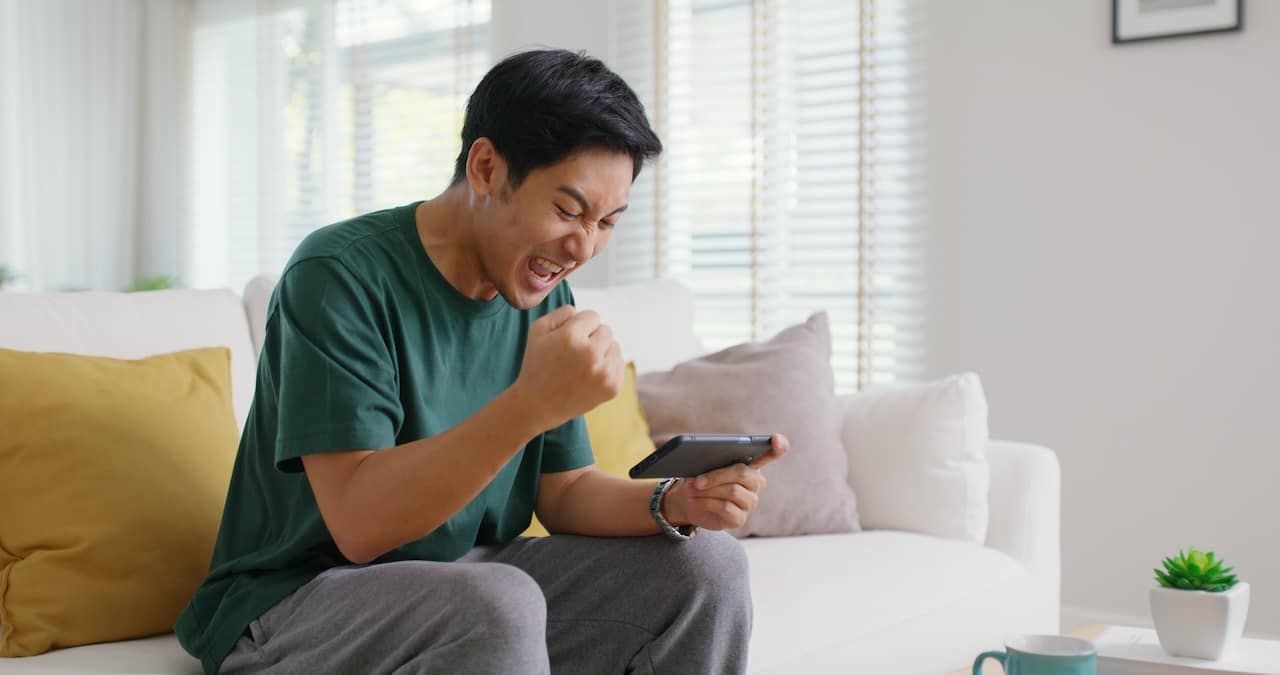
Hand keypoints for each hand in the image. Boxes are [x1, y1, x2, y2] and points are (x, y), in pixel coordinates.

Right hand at [513, 305, 623, 430]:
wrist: (538, 405)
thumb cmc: (537, 364)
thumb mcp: (538, 330)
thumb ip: (562, 312)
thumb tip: (583, 312)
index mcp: (571, 337)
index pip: (593, 316)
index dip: (580, 326)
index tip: (569, 339)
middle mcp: (590, 354)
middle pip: (606, 330)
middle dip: (592, 338)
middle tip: (574, 355)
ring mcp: (604, 373)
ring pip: (615, 346)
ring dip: (601, 352)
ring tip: (581, 366)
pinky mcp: (612, 388)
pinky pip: (619, 363)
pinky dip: (607, 366)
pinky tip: (589, 376)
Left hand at [662, 434, 788, 529]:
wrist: (689, 503)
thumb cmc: (700, 479)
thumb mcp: (701, 466)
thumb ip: (706, 462)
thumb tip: (702, 472)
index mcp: (751, 464)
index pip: (771, 453)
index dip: (778, 446)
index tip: (776, 439)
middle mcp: (755, 482)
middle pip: (743, 473)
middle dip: (717, 475)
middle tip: (697, 479)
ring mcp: (749, 501)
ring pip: (732, 491)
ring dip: (708, 490)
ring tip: (692, 489)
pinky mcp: (740, 519)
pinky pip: (726, 507)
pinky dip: (707, 502)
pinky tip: (697, 501)